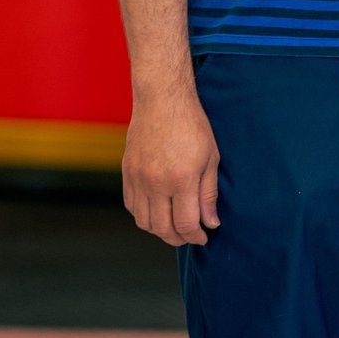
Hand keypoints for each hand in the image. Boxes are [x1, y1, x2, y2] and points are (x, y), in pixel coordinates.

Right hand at [122, 89, 220, 245]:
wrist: (162, 99)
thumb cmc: (191, 124)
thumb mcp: (210, 157)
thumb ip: (209, 194)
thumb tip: (211, 223)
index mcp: (181, 179)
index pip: (186, 224)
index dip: (196, 236)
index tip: (204, 236)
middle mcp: (156, 183)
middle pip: (163, 229)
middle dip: (179, 238)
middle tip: (190, 235)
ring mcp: (138, 179)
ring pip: (144, 222)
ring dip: (160, 230)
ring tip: (174, 225)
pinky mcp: (127, 172)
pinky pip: (131, 206)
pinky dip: (143, 215)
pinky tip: (157, 210)